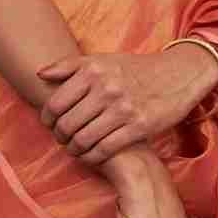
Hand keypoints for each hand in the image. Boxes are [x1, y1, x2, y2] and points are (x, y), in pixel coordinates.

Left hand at [37, 44, 217, 165]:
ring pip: (84, 139)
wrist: (178, 74)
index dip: (47, 119)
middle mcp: (107, 88)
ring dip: (74, 149)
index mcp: (94, 70)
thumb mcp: (104, 60)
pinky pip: (105, 149)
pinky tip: (91, 155)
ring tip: (75, 148)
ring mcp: (124, 108)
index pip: (56, 102)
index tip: (50, 124)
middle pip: (67, 124)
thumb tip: (40, 73)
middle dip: (60, 136)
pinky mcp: (139, 126)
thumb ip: (71, 66)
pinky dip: (92, 157)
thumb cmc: (136, 69)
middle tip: (62, 138)